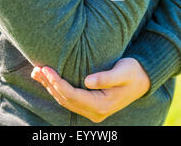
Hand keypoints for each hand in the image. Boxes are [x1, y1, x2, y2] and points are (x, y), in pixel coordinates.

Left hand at [30, 58, 150, 122]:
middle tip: (36, 69)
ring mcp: (92, 110)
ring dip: (50, 87)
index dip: (57, 82)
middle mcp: (95, 111)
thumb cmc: (133, 72)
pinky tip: (49, 79)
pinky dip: (58, 89)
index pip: (73, 95)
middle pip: (65, 99)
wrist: (143, 80)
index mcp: (101, 104)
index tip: (46, 69)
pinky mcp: (90, 105)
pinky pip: (70, 99)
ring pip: (65, 100)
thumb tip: (87, 81)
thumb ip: (106, 77)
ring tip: (37, 73)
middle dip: (49, 84)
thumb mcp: (123, 71)